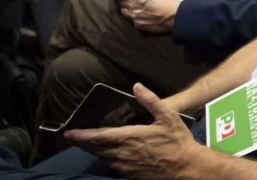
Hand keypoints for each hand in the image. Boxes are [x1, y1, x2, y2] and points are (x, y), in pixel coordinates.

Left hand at [65, 83, 202, 179]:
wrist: (187, 167)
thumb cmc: (178, 141)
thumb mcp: (168, 116)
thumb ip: (150, 100)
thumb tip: (136, 86)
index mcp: (131, 137)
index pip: (99, 136)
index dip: (82, 135)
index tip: (70, 132)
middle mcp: (124, 154)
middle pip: (97, 149)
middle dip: (84, 143)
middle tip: (74, 137)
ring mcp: (127, 166)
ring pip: (104, 158)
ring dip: (94, 151)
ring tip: (88, 144)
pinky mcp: (132, 175)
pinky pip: (113, 166)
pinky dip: (107, 158)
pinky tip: (110, 154)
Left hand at [94, 0, 180, 32]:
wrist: (176, 16)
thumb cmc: (169, 0)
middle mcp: (133, 6)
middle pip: (121, 3)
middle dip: (124, 0)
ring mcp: (136, 17)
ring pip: (126, 12)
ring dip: (130, 9)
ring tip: (141, 8)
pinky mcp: (140, 26)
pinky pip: (134, 21)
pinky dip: (137, 18)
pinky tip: (147, 16)